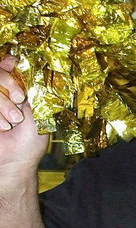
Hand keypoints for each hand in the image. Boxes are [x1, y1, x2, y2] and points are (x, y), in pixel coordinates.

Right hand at [0, 55, 49, 171]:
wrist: (15, 163)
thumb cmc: (30, 141)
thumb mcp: (40, 111)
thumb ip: (33, 89)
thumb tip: (29, 65)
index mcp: (17, 91)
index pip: (8, 66)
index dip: (9, 63)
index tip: (14, 64)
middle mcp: (1, 95)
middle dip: (8, 83)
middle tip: (19, 99)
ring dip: (3, 104)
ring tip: (13, 122)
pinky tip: (2, 127)